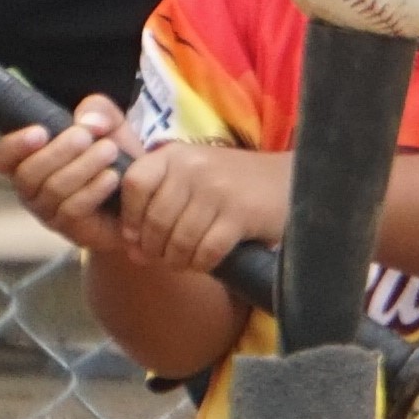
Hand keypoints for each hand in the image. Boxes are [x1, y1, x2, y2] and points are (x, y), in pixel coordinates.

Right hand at [0, 96, 136, 251]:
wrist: (141, 196)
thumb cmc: (115, 156)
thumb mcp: (110, 124)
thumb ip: (98, 109)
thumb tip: (87, 120)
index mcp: (28, 157)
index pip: (0, 157)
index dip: (13, 145)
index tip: (40, 132)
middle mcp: (30, 187)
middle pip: (27, 174)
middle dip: (57, 151)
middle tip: (85, 136)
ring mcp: (47, 211)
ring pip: (52, 189)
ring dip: (82, 167)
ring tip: (109, 150)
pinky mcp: (69, 228)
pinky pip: (72, 209)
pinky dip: (93, 189)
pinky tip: (112, 176)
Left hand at [111, 136, 287, 274]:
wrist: (289, 181)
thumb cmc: (233, 184)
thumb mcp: (193, 176)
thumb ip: (159, 204)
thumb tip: (131, 250)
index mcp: (176, 154)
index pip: (134, 183)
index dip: (130, 217)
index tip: (137, 237)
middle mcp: (194, 167)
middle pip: (155, 219)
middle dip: (155, 249)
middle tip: (164, 258)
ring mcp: (217, 190)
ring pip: (179, 240)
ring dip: (178, 260)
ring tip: (184, 261)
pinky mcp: (240, 214)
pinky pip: (206, 251)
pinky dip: (202, 264)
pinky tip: (206, 261)